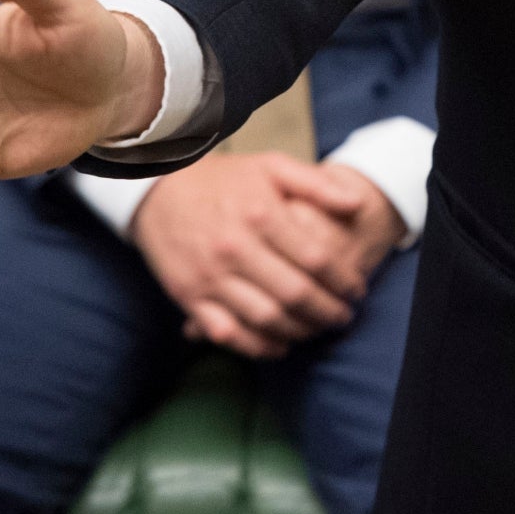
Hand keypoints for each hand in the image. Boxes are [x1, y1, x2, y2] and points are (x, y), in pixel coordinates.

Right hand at [132, 153, 405, 359]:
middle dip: (328, 311)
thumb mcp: (272, 167)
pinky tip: (279, 345)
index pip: (316, 258)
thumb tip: (358, 203)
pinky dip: (256, 346)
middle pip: (295, 293)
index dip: (343, 279)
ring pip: (265, 318)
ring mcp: (210, 276)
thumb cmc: (224, 180)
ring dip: (299, 331)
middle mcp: (235, 248)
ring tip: (317, 330)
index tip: (357, 290)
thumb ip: (317, 184)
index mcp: (261, 215)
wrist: (157, 191)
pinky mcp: (188, 296)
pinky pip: (227, 333)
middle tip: (343, 317)